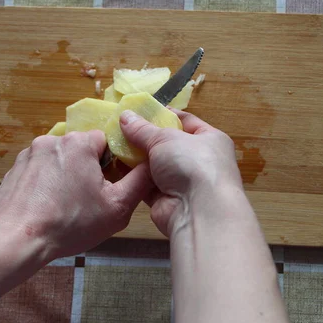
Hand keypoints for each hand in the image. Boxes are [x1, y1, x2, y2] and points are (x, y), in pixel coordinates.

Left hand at [0, 130, 152, 262]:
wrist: (15, 240)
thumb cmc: (70, 223)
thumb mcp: (117, 207)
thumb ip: (140, 181)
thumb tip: (152, 163)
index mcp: (79, 143)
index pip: (106, 140)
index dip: (111, 164)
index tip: (107, 186)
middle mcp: (52, 140)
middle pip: (81, 149)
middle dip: (87, 170)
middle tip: (87, 200)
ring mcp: (29, 153)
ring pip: (59, 160)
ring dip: (65, 176)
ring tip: (64, 206)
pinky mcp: (14, 169)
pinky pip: (39, 170)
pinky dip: (45, 184)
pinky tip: (45, 207)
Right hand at [119, 109, 245, 236]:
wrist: (198, 212)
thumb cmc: (191, 164)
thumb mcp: (165, 138)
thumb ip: (143, 129)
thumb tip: (124, 115)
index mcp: (210, 139)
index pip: (186, 121)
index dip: (164, 115)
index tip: (140, 111)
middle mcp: (199, 160)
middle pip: (168, 144)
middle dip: (145, 138)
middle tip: (120, 129)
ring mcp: (184, 182)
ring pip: (156, 166)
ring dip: (137, 158)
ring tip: (113, 145)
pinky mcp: (168, 200)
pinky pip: (148, 184)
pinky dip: (134, 178)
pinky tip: (116, 167)